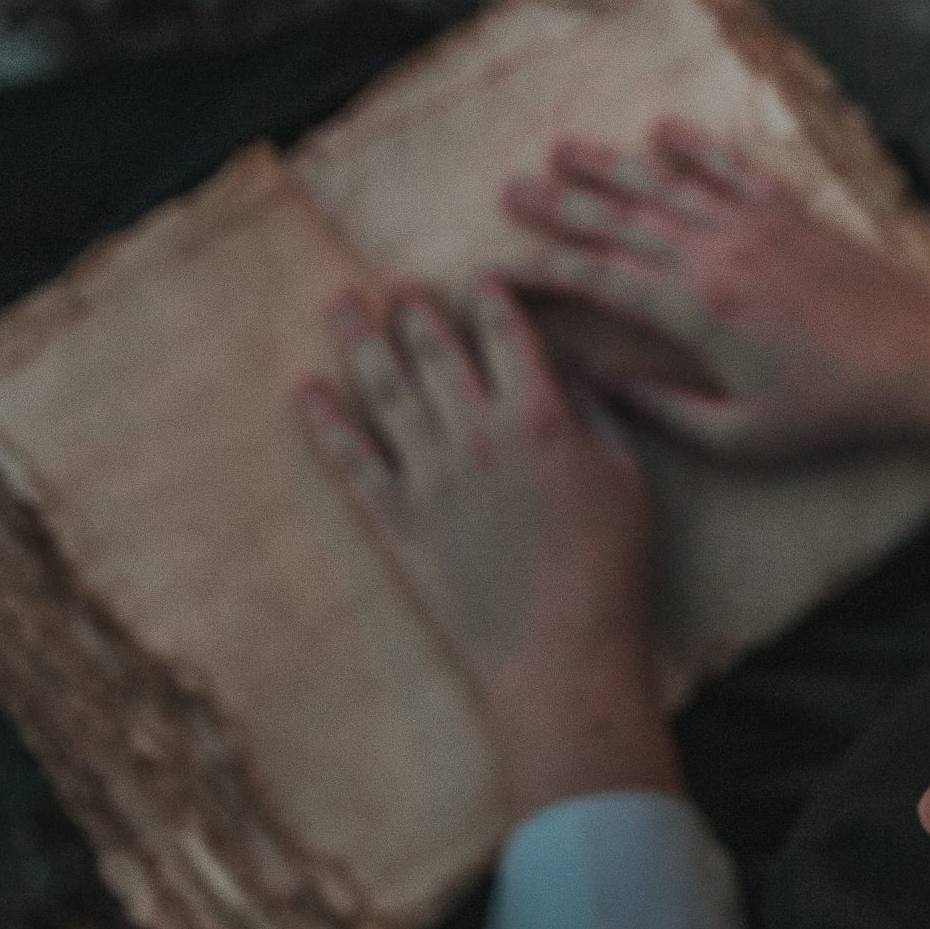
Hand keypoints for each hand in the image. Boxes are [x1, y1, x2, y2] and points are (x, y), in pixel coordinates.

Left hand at [292, 276, 679, 815]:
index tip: (475, 277)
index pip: (504, 331)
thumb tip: (568, 368)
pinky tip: (304, 391)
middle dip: (413, 307)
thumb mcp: (625, 476)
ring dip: (358, 339)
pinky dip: (323, 423)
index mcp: (539, 415)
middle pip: (433, 348)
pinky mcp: (397, 519)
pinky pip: (350, 459)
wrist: (561, 651)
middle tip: (398, 283)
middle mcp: (477, 432)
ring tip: (340, 304)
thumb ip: (595, 413)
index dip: (487, 295)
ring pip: (384, 389)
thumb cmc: (608, 566)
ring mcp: (430, 475)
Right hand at [499, 119, 929, 469]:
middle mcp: (716, 253)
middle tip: (509, 189)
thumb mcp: (739, 434)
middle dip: (558, 204)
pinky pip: (730, 170)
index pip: (598, 277)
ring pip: (665, 186)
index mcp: (695, 310)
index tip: (499, 266)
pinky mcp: (791, 214)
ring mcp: (754, 226)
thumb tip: (603, 387)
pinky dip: (693, 149)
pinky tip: (661, 131)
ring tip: (562, 149)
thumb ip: (664, 409)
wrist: (917, 363)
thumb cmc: (829, 410)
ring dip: (609, 166)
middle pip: (619, 219)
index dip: (542, 268)